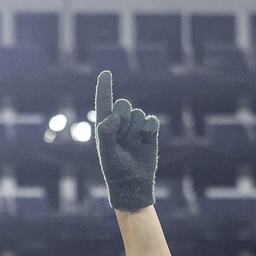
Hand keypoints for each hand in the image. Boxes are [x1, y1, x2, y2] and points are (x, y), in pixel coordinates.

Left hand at [94, 70, 158, 210]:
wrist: (132, 182)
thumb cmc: (115, 168)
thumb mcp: (107, 151)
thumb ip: (106, 132)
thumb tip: (113, 116)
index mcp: (105, 125)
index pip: (104, 101)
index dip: (105, 87)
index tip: (106, 72)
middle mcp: (119, 123)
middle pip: (124, 104)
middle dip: (123, 118)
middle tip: (122, 137)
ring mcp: (134, 127)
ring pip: (138, 114)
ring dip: (135, 130)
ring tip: (131, 145)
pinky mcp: (149, 132)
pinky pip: (151, 120)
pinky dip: (149, 129)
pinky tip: (145, 140)